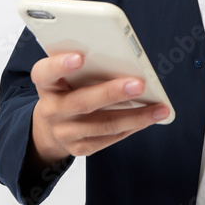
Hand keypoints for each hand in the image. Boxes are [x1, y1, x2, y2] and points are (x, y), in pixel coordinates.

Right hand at [28, 52, 170, 166]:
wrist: (52, 125)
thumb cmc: (68, 88)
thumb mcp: (67, 74)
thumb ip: (87, 65)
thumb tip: (124, 59)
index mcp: (46, 84)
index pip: (45, 72)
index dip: (60, 65)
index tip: (80, 57)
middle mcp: (51, 110)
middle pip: (82, 102)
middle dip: (113, 93)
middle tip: (139, 84)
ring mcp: (64, 132)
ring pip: (103, 124)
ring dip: (135, 116)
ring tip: (160, 108)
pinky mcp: (79, 147)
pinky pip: (110, 138)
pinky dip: (133, 126)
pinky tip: (149, 118)